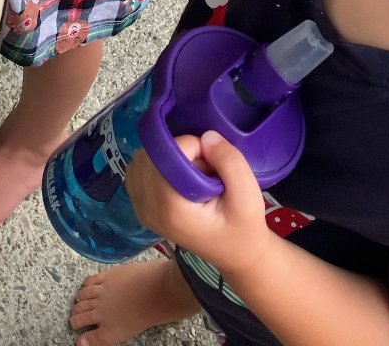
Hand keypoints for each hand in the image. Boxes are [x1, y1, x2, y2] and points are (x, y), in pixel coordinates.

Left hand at [126, 131, 272, 277]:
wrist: (234, 253)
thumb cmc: (243, 228)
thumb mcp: (249, 198)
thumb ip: (231, 163)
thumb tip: (206, 136)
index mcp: (173, 210)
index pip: (167, 157)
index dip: (190, 145)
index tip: (212, 158)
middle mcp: (148, 209)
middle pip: (153, 155)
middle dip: (180, 150)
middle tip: (206, 168)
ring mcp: (140, 207)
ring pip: (144, 158)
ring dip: (169, 155)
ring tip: (195, 174)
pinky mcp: (139, 203)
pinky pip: (138, 168)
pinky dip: (158, 162)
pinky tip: (179, 176)